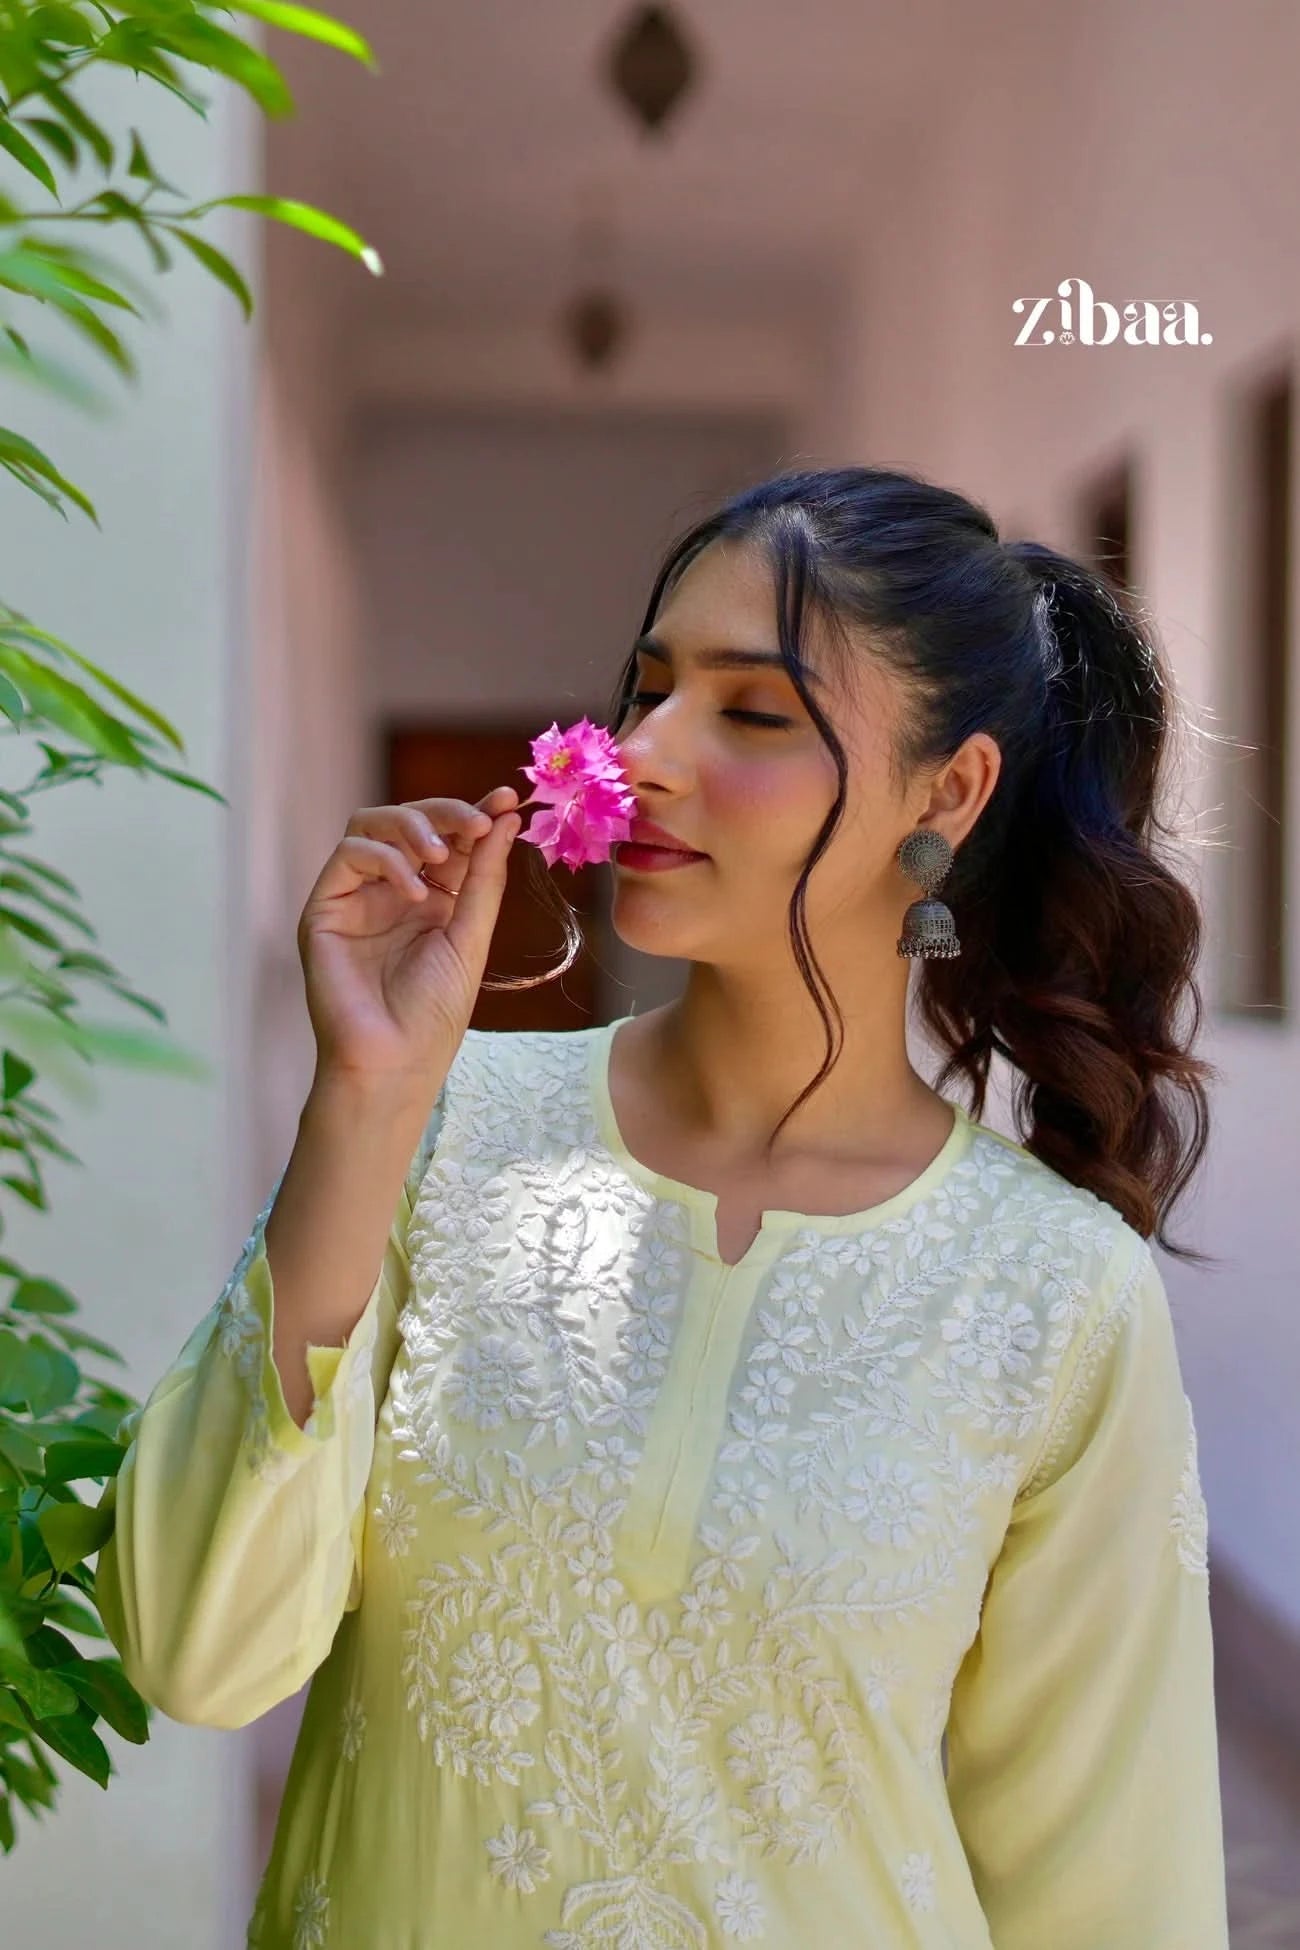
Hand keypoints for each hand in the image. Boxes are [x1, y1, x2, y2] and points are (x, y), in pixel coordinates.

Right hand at [296, 784, 521, 1089]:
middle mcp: (390, 891)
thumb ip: (484, 876)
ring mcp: (356, 897)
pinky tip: (413, 892)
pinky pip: (349, 853)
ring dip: (413, 825)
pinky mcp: (324, 908)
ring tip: (443, 854)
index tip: (508, 798)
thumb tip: (507, 817)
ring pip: (372, 823)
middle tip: (479, 820)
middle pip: (410, 820)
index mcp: (430, 899)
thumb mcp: (471, 936)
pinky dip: (386, 859)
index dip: (474, 814)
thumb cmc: (433, 1014)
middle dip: (447, 812)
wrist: (394, 1062)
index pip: (449, 839)